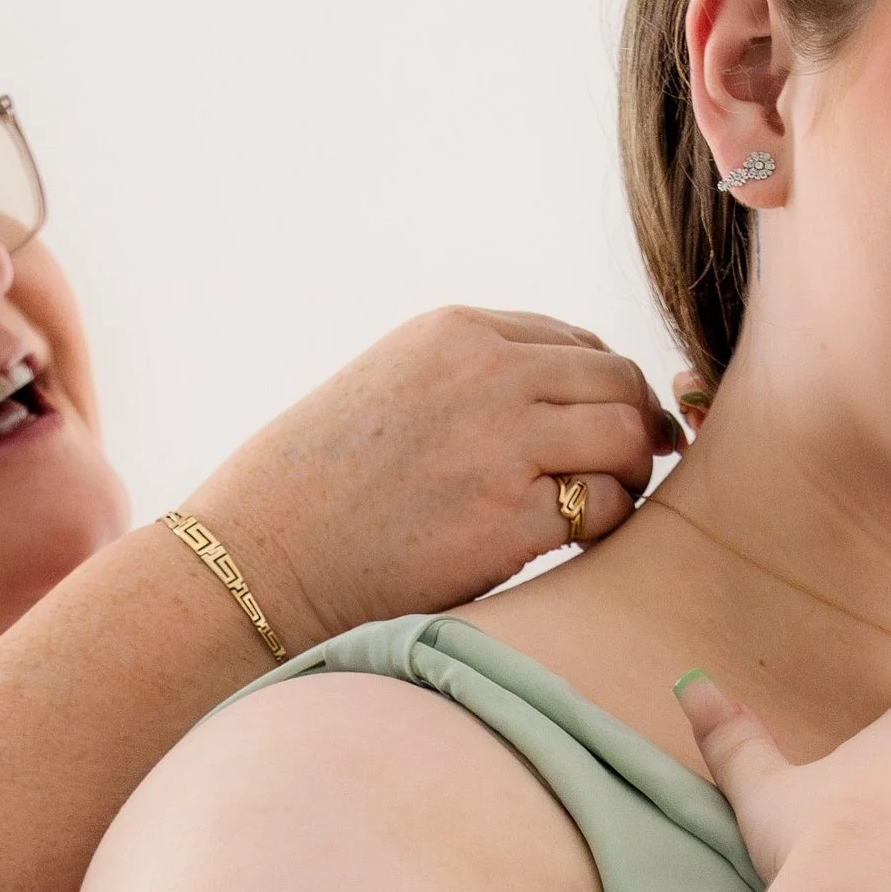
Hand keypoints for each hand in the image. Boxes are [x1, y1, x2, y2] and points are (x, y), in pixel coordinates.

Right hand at [190, 308, 684, 647]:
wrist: (261, 559)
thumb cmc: (319, 487)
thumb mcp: (391, 386)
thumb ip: (473, 375)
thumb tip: (571, 397)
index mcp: (455, 332)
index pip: (576, 341)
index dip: (599, 390)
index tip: (595, 429)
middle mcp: (486, 373)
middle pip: (616, 380)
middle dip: (629, 426)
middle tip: (618, 470)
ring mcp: (502, 442)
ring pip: (625, 435)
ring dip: (626, 472)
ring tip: (598, 503)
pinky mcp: (511, 517)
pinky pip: (607, 506)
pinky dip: (604, 524)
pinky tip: (569, 540)